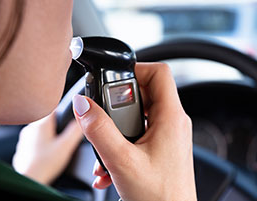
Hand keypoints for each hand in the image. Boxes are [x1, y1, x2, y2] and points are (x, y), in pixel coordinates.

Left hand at [12, 112, 82, 184]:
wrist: (28, 180)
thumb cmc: (44, 165)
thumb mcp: (66, 146)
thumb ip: (75, 130)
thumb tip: (83, 118)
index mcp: (41, 123)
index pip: (54, 107)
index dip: (63, 112)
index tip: (68, 118)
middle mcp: (30, 128)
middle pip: (47, 120)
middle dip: (57, 126)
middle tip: (64, 138)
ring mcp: (24, 139)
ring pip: (40, 131)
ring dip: (48, 136)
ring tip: (56, 148)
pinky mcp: (22, 149)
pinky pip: (34, 142)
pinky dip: (41, 146)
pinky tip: (46, 156)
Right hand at [72, 63, 196, 200]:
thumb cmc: (161, 198)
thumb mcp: (122, 161)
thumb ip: (99, 130)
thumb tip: (83, 105)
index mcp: (171, 118)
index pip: (158, 73)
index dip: (136, 69)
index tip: (113, 81)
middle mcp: (173, 123)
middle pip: (145, 92)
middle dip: (118, 104)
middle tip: (104, 116)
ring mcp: (168, 137)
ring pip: (139, 116)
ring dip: (117, 129)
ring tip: (105, 149)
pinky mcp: (162, 150)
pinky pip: (140, 135)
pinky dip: (122, 144)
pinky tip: (109, 167)